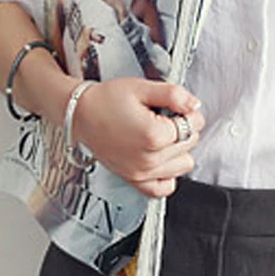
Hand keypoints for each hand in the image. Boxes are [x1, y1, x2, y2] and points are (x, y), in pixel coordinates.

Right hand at [70, 76, 204, 197]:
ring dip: (178, 150)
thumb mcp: (142, 88)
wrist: (80, 115)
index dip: (188, 111)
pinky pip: (163, 188)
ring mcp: (141, 173)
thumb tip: (194, 104)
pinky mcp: (134, 180)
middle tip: (163, 117)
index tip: (177, 107)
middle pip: (190, 144)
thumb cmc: (106, 100)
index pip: (193, 125)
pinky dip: (167, 174)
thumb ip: (173, 94)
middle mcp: (148, 159)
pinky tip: (159, 156)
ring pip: (184, 165)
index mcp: (153, 135)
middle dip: (182, 128)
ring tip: (160, 135)